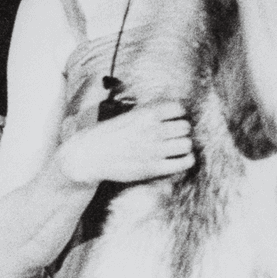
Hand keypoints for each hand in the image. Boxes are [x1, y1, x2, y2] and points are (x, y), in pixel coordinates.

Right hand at [59, 100, 194, 188]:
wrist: (89, 156)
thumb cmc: (105, 135)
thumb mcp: (126, 115)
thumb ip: (146, 113)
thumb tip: (167, 111)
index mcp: (146, 113)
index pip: (179, 108)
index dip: (177, 115)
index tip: (171, 120)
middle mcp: (153, 130)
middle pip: (185, 126)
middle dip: (181, 131)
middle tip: (173, 136)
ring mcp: (154, 150)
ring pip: (187, 144)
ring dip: (184, 146)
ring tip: (175, 149)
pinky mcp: (154, 168)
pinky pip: (184, 163)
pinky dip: (185, 161)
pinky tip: (177, 160)